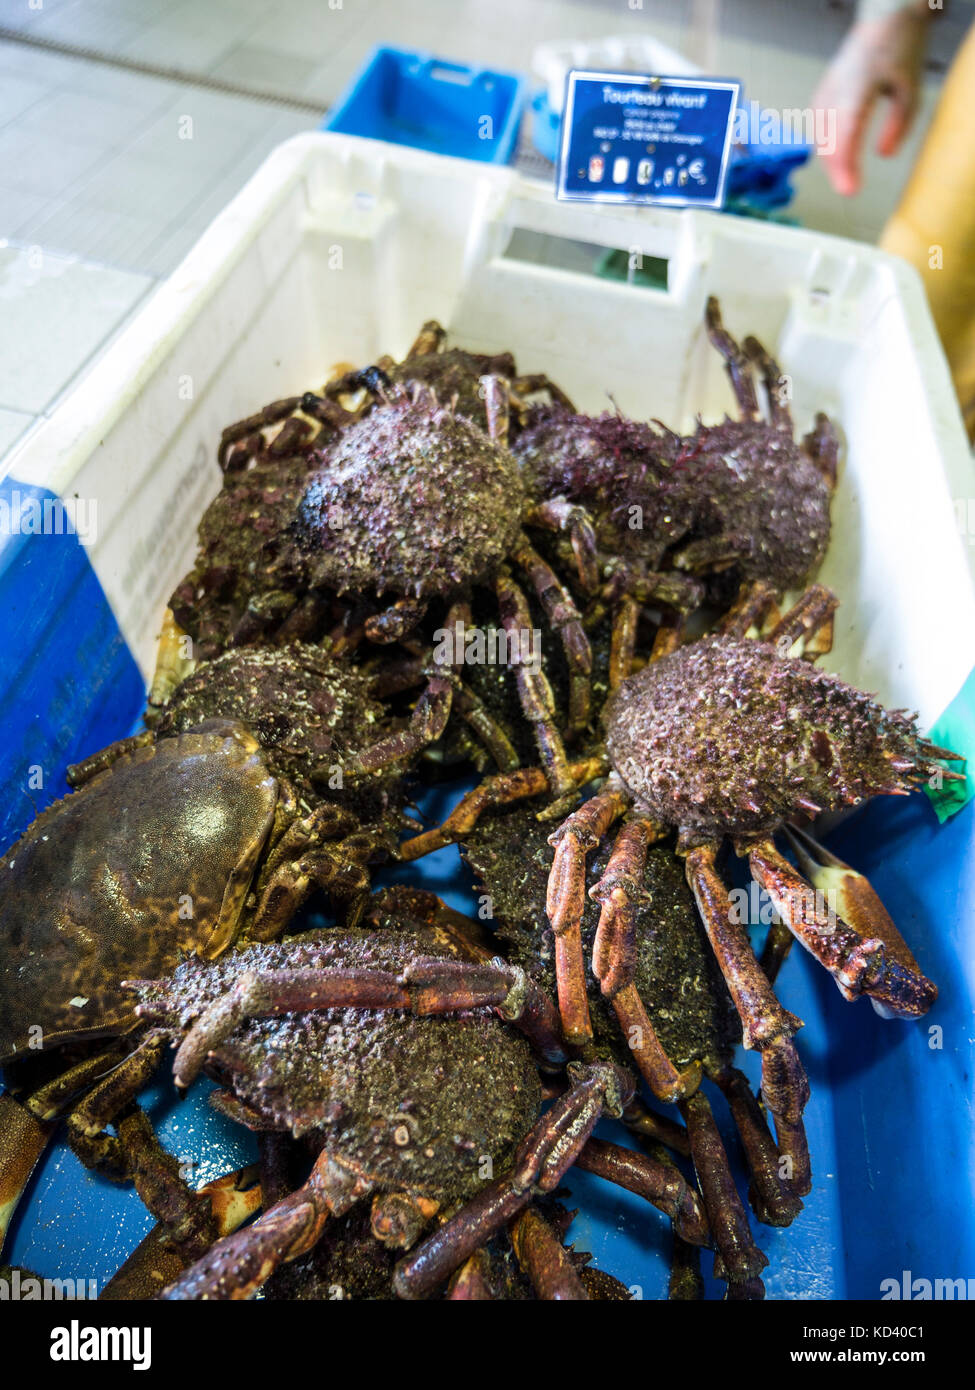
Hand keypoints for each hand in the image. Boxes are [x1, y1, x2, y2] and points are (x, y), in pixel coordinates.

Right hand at [812, 8, 930, 195]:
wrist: (882, 20)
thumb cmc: (898, 51)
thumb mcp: (910, 88)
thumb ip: (899, 124)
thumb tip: (882, 157)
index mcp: (859, 83)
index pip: (846, 130)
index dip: (845, 163)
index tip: (850, 190)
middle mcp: (835, 88)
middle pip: (828, 138)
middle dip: (836, 169)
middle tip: (850, 191)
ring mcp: (824, 91)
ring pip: (819, 136)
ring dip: (830, 161)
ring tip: (846, 180)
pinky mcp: (820, 96)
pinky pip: (818, 129)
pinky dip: (826, 148)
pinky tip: (836, 160)